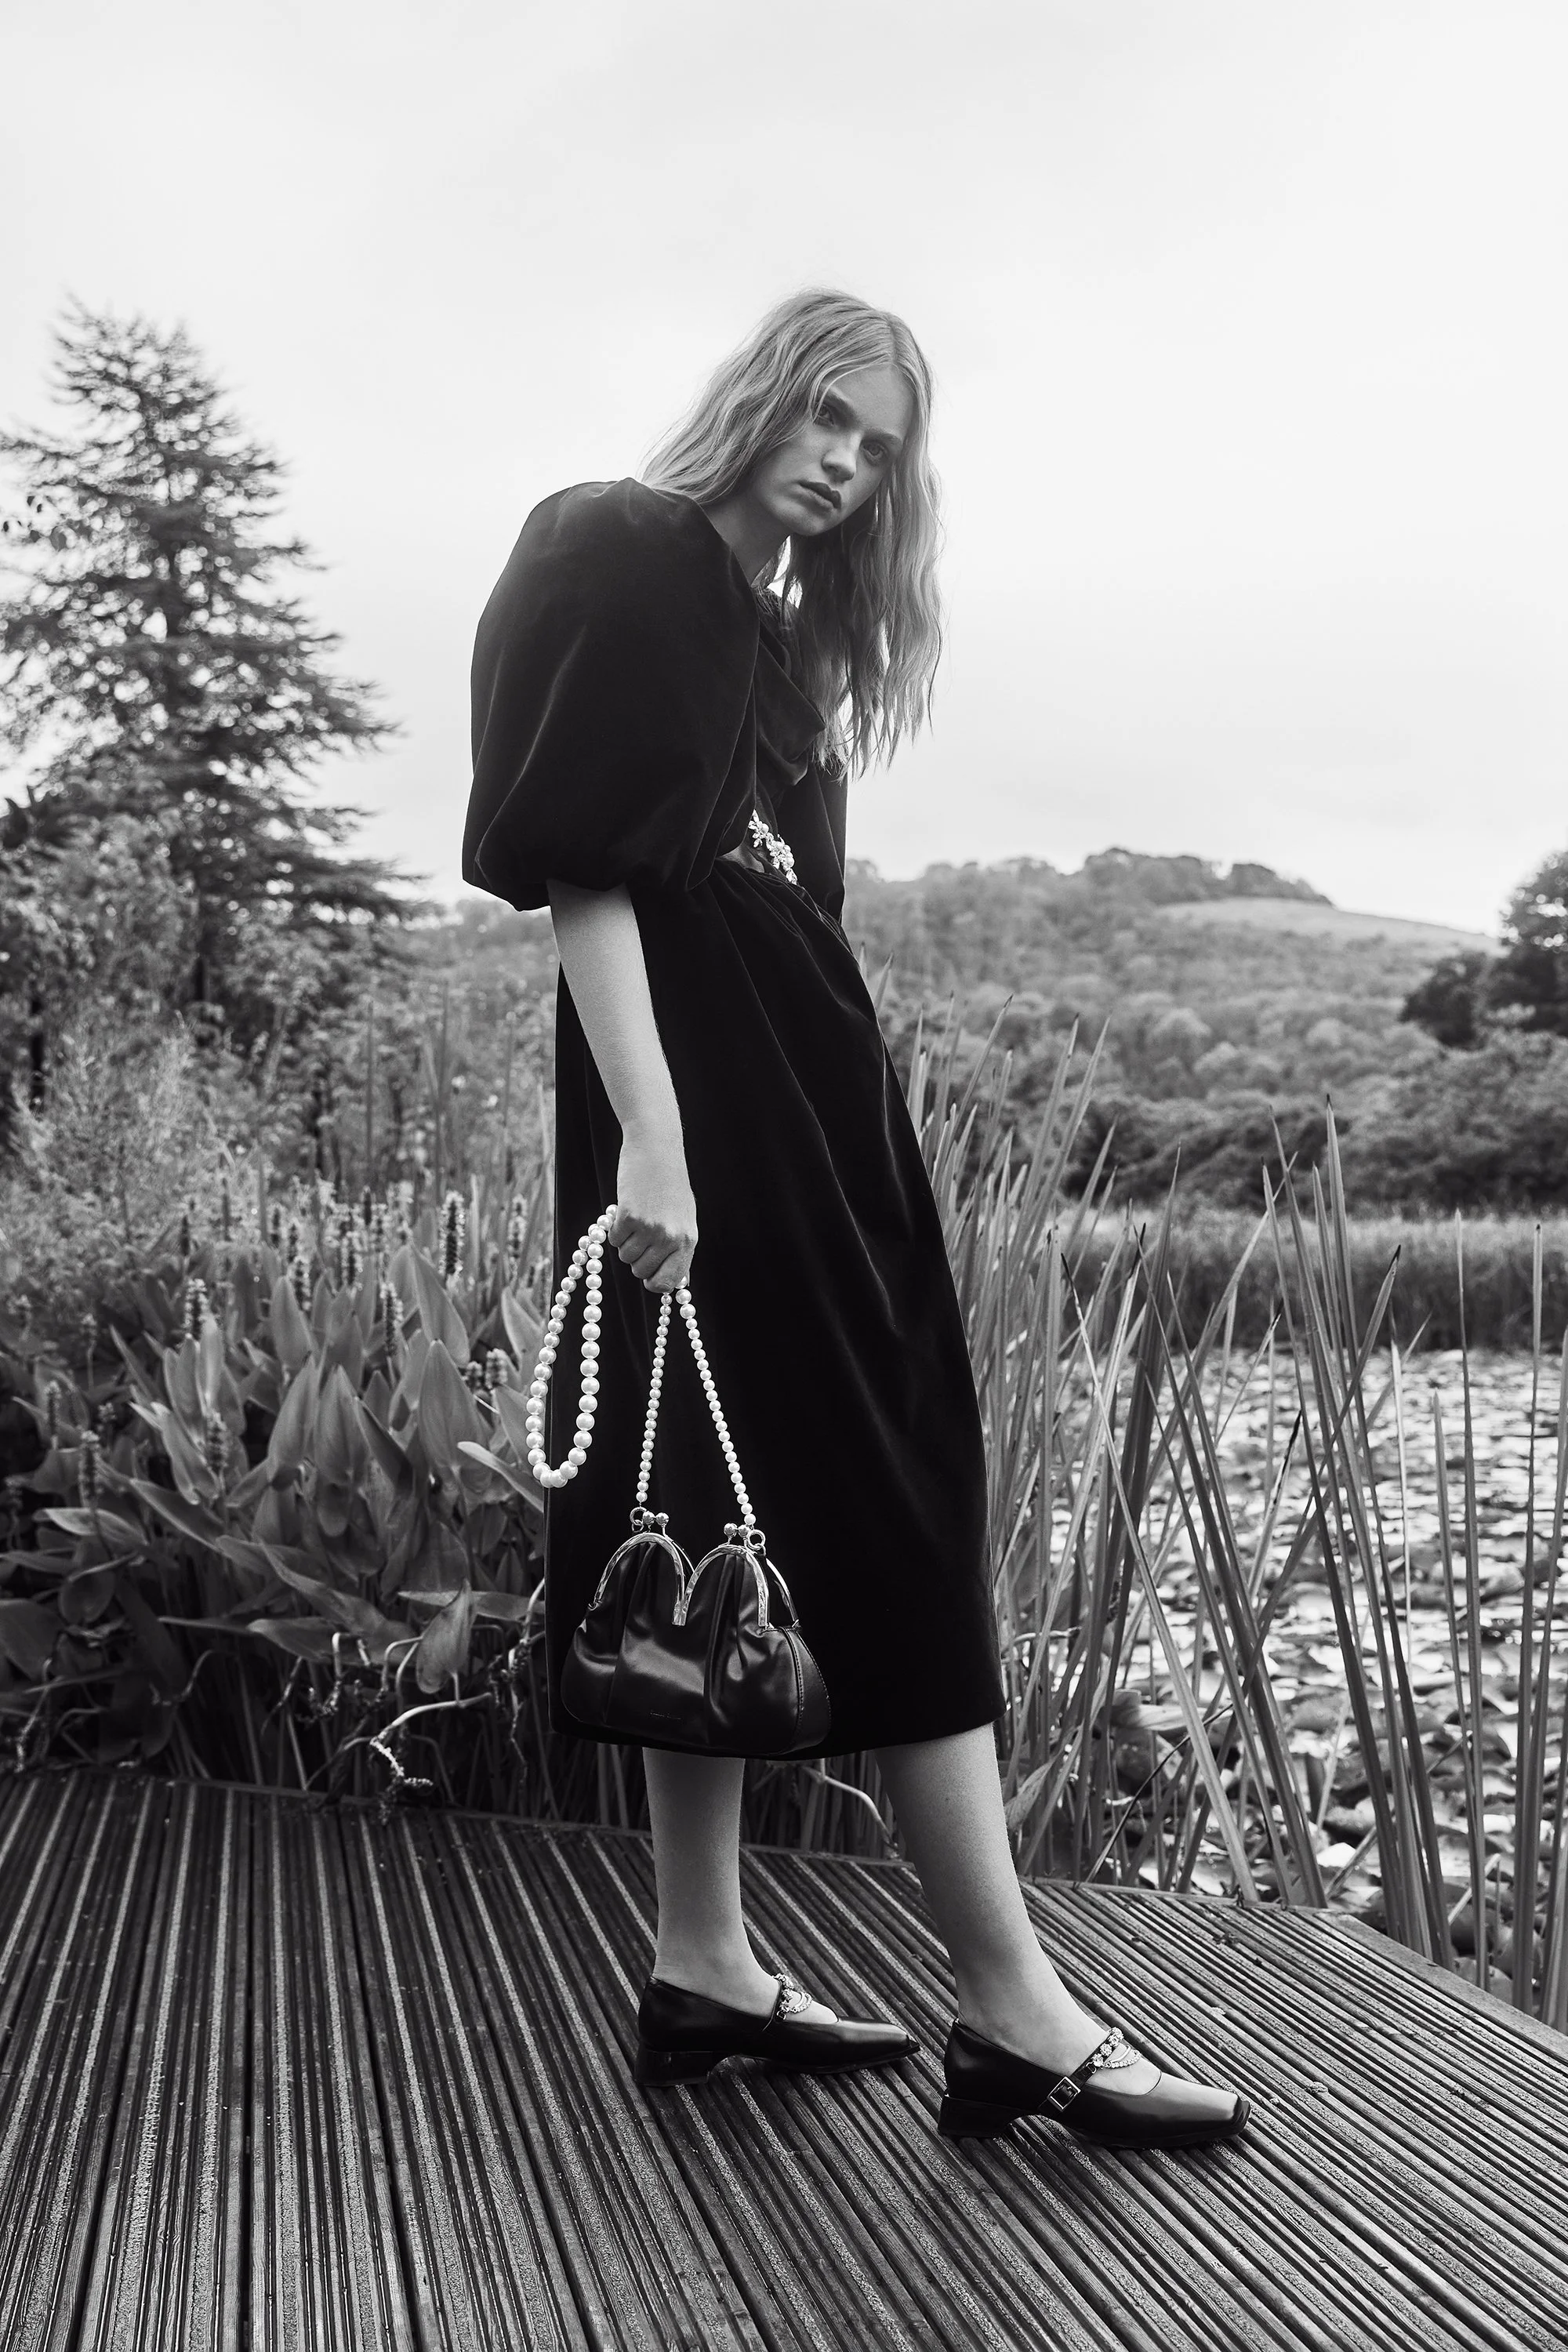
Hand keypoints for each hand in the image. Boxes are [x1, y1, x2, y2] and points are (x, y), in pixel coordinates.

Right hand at [612, 1127, 696, 1291]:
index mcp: (688, 1240)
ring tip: (636, 1219)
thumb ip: (678, 1249)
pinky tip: (627, 1210)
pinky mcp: (629, 1216)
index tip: (648, 1275)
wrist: (657, 1149)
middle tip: (640, 1237)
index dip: (654, 1282)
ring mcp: (650, 1228)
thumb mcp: (684, 1218)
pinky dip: (616, 1229)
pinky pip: (614, 1240)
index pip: (669, 1283)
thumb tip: (674, 1281)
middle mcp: (671, 1237)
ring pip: (625, 1257)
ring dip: (625, 1242)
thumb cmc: (670, 1184)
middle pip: (641, 1272)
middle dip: (636, 1259)